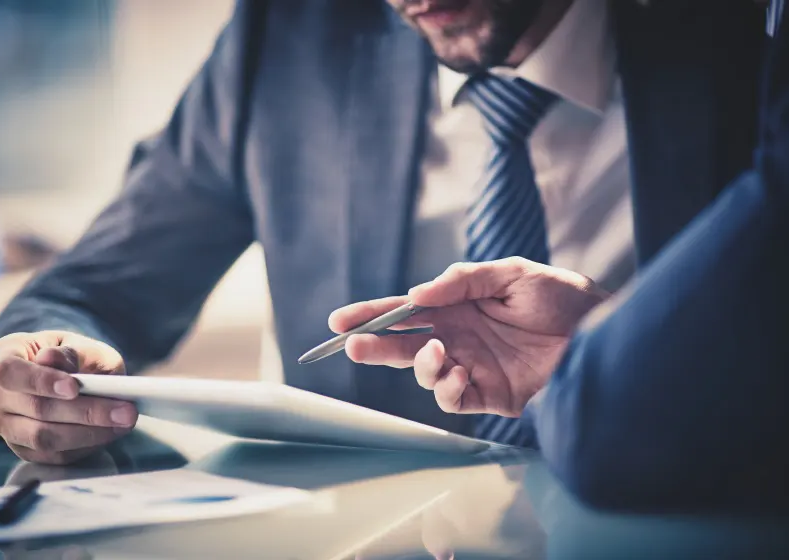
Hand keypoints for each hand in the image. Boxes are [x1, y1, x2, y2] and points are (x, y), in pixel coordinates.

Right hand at [0, 331, 137, 464]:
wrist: (78, 376)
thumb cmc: (79, 357)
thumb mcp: (83, 346)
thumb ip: (72, 352)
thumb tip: (50, 359)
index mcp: (7, 354)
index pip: (10, 371)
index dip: (41, 381)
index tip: (74, 387)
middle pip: (35, 408)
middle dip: (84, 412)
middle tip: (126, 411)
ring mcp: (6, 423)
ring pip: (43, 437)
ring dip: (89, 432)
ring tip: (125, 421)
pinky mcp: (24, 448)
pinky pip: (53, 455)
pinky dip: (86, 445)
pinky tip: (111, 432)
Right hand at [329, 258, 608, 416]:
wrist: (603, 332)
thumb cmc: (561, 296)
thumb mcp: (512, 273)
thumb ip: (463, 281)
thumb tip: (418, 295)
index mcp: (458, 306)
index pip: (406, 311)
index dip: (373, 314)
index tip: (341, 320)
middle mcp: (458, 336)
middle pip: (403, 344)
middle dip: (375, 346)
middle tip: (353, 346)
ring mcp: (472, 366)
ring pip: (423, 373)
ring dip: (419, 365)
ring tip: (438, 352)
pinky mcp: (490, 395)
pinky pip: (453, 399)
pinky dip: (447, 388)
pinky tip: (458, 373)